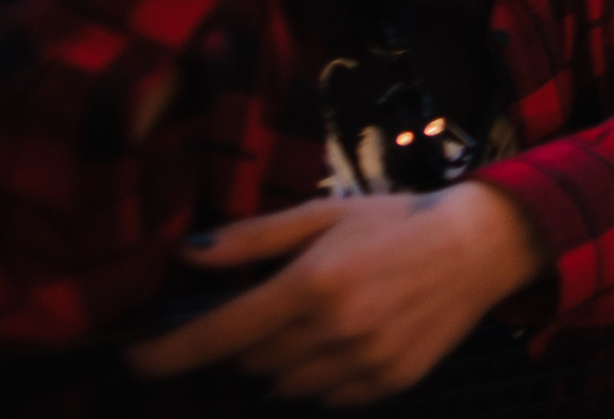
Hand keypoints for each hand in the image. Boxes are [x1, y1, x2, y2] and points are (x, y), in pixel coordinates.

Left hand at [127, 186, 544, 404]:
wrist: (480, 245)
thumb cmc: (396, 221)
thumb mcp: (322, 214)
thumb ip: (251, 240)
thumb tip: (186, 257)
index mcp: (310, 284)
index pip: (216, 336)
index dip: (165, 355)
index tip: (134, 361)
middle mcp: (332, 331)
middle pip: (248, 363)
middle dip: (247, 340)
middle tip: (277, 305)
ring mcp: (362, 364)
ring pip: (283, 386)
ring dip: (281, 362)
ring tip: (318, 321)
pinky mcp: (388, 384)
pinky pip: (326, 398)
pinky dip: (321, 377)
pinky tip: (348, 339)